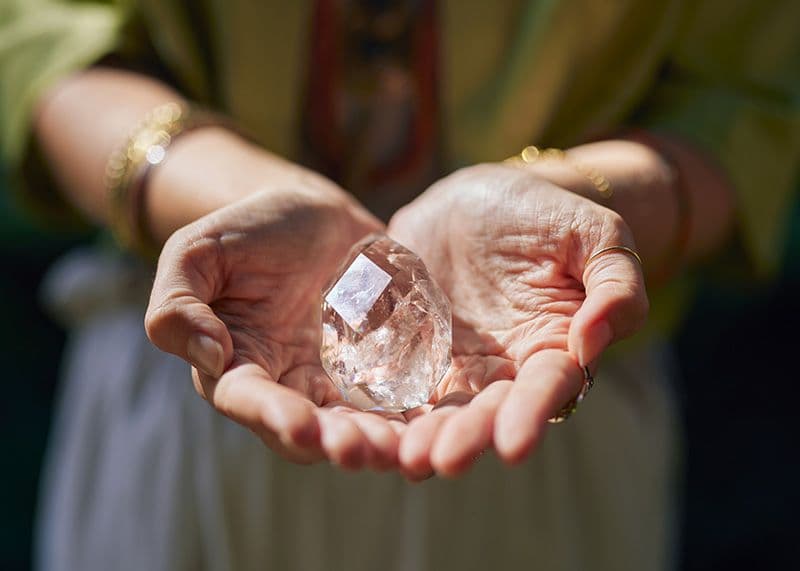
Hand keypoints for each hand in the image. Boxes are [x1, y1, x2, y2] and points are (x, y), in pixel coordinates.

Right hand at [145, 184, 406, 469]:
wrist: (312, 213)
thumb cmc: (247, 232)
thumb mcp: (196, 252)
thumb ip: (178, 303)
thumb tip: (210, 356)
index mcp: (240, 366)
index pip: (250, 402)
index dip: (273, 417)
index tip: (300, 426)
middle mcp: (290, 385)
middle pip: (313, 429)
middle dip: (339, 442)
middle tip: (366, 450)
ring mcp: (340, 379)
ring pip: (361, 422)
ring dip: (382, 441)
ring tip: (405, 447)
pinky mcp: (383, 364)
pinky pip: (401, 395)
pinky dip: (418, 412)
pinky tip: (440, 419)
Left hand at [388, 164, 647, 477]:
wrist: (477, 198)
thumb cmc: (543, 212)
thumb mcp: (592, 234)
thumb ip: (613, 284)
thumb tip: (591, 343)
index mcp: (552, 346)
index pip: (547, 388)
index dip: (530, 415)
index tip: (513, 446)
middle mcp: (504, 367)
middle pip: (488, 410)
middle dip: (468, 436)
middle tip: (443, 461)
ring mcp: (455, 362)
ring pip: (442, 407)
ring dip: (425, 435)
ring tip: (407, 458)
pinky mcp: (412, 350)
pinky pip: (397, 379)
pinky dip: (386, 406)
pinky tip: (368, 427)